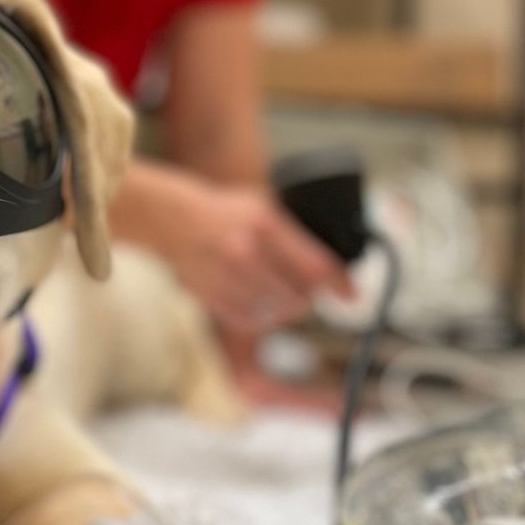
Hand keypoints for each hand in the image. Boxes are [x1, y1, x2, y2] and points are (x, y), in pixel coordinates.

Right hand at [160, 179, 352, 332]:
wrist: (173, 220)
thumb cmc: (225, 212)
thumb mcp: (264, 204)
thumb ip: (294, 227)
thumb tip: (333, 258)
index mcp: (265, 223)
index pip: (316, 264)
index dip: (340, 283)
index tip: (352, 295)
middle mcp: (247, 252)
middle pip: (299, 295)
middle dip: (310, 297)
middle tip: (311, 292)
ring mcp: (227, 277)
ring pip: (276, 311)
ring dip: (288, 308)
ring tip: (288, 297)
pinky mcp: (212, 297)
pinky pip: (251, 320)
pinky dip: (264, 318)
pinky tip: (265, 306)